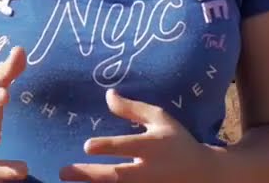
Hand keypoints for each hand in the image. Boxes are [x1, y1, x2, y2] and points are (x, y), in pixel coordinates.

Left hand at [58, 88, 214, 181]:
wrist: (203, 175)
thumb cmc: (177, 141)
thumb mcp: (160, 119)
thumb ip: (133, 109)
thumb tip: (108, 94)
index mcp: (152, 146)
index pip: (127, 147)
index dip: (107, 147)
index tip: (87, 146)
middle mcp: (148, 170)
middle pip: (117, 176)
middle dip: (90, 174)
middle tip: (64, 171)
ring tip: (69, 182)